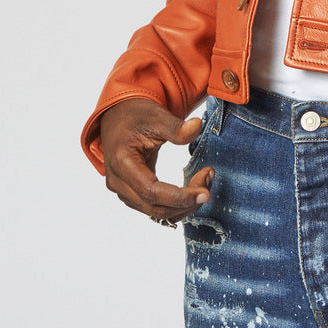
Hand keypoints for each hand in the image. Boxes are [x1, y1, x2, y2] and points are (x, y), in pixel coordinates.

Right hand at [99, 98, 213, 223]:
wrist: (119, 117)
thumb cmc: (136, 115)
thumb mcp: (156, 116)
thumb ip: (176, 127)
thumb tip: (197, 126)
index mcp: (122, 163)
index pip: (152, 192)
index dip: (180, 197)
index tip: (205, 194)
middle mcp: (118, 182)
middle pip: (155, 208)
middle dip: (186, 201)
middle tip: (208, 181)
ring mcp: (123, 190)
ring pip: (156, 212)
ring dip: (183, 204)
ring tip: (204, 180)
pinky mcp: (131, 193)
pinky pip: (155, 207)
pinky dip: (175, 203)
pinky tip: (192, 188)